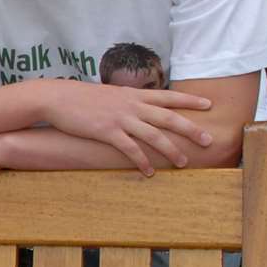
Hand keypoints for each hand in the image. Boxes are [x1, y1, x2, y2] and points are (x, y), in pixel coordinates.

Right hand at [39, 82, 211, 174]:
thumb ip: (127, 101)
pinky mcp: (107, 132)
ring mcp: (121, 119)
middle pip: (168, 118)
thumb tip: (139, 109)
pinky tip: (150, 172)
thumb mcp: (110, 94)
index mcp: (134, 95)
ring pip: (154, 135)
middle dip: (191, 129)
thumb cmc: (82, 97)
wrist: (58, 97)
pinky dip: (142, 161)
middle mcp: (132, 105)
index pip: (169, 96)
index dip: (190, 100)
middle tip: (208, 140)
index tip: (209, 104)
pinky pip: (130, 149)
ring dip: (171, 150)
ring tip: (184, 163)